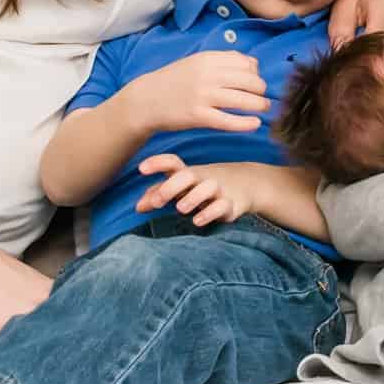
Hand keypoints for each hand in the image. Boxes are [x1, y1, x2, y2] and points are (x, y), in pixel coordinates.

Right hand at [127, 50, 267, 132]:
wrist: (146, 99)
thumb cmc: (175, 81)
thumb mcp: (196, 62)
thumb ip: (223, 60)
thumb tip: (253, 63)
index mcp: (208, 59)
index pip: (246, 63)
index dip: (256, 73)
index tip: (255, 82)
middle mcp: (207, 75)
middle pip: (250, 81)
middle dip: (261, 90)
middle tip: (263, 98)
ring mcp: (202, 95)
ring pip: (243, 100)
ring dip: (260, 105)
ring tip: (263, 109)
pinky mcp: (197, 116)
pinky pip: (228, 120)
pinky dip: (246, 123)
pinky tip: (256, 124)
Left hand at [135, 154, 257, 226]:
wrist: (246, 184)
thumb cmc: (203, 186)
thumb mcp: (181, 188)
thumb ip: (158, 196)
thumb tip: (137, 208)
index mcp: (187, 172)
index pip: (172, 162)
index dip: (157, 163)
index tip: (141, 169)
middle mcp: (202, 178)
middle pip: (188, 175)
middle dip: (171, 187)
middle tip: (157, 201)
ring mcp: (218, 189)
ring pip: (209, 187)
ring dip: (193, 198)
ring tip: (180, 209)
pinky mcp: (231, 204)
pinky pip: (222, 205)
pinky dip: (210, 213)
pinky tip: (197, 221)